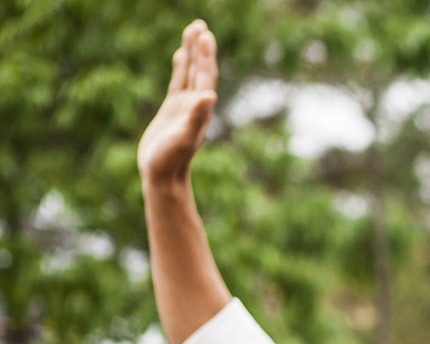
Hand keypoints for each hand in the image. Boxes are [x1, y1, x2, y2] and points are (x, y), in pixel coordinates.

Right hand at [139, 21, 218, 187]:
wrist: (163, 176)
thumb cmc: (172, 160)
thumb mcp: (183, 137)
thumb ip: (196, 117)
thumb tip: (209, 96)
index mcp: (201, 109)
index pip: (206, 76)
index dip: (206, 56)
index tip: (205, 34)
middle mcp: (196, 105)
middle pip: (200, 70)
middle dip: (200, 48)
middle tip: (199, 24)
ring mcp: (184, 107)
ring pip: (189, 73)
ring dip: (192, 53)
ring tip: (192, 30)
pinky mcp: (171, 110)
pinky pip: (177, 83)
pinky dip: (180, 67)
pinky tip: (179, 55)